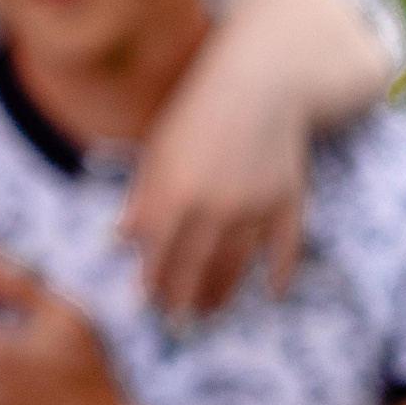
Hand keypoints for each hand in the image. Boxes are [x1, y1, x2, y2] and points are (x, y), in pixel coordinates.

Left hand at [120, 12, 315, 319]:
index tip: (146, 303)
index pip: (158, 254)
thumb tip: (117, 241)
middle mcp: (215, 208)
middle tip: (177, 322)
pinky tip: (273, 291)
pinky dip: (281, 272)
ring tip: (211, 312)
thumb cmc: (197, 113)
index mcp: (175, 194)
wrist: (260, 82)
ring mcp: (256, 207)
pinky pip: (286, 247)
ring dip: (222, 293)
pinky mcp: (289, 200)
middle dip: (183, 298)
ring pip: (236, 264)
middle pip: (196, 267)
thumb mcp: (157, 152)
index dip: (152, 282)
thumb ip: (141, 199)